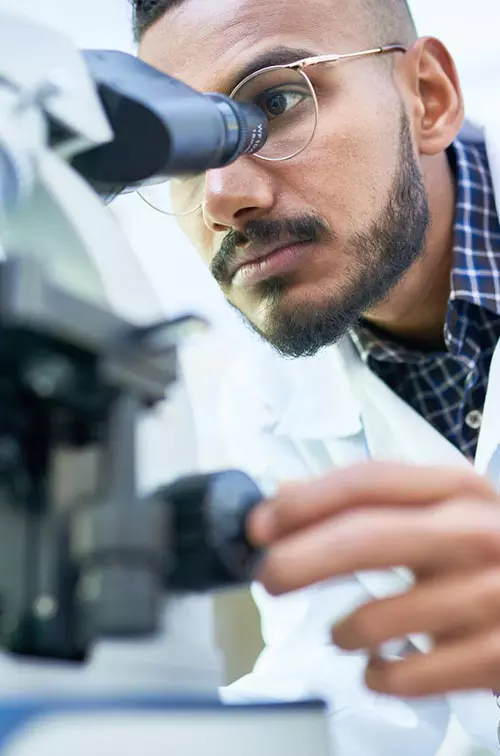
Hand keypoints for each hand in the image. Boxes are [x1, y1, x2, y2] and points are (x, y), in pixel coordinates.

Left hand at [248, 461, 499, 696]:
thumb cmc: (487, 552)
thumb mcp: (442, 508)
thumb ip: (369, 499)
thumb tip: (286, 495)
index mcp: (455, 489)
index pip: (366, 482)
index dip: (303, 503)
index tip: (261, 525)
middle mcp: (474, 533)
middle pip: (364, 539)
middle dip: (299, 560)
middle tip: (268, 577)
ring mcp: (490, 595)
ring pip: (379, 617)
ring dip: (342, 630)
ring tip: (340, 634)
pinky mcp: (497, 656)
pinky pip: (409, 675)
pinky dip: (378, 675)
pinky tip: (378, 668)